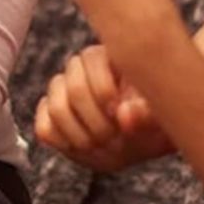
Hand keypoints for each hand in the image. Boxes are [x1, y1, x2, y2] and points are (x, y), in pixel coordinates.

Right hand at [34, 44, 172, 170]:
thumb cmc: (156, 118)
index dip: (104, 91)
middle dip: (94, 119)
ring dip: (79, 133)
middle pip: (72, 87)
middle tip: (114, 137)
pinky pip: (44, 127)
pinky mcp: (51, 117)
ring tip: (102, 144)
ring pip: (54, 106)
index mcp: (108, 55)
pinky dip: (62, 141)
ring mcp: (62, 92)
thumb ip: (146, 114)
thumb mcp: (160, 115)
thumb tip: (126, 115)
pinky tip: (85, 147)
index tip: (121, 115)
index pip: (90, 59)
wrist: (145, 137)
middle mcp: (81, 69)